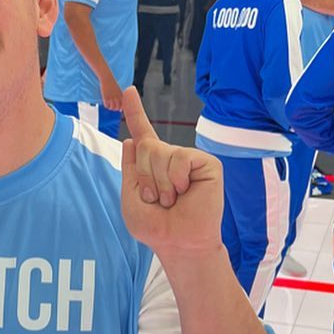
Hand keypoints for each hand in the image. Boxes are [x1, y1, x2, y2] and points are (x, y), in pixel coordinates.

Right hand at [99, 69, 123, 112]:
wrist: (107, 78)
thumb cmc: (113, 84)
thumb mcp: (119, 90)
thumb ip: (120, 96)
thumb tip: (119, 104)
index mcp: (121, 95)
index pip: (122, 105)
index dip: (120, 108)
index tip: (118, 109)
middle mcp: (117, 97)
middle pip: (117, 108)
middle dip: (115, 109)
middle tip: (112, 107)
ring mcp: (111, 98)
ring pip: (112, 108)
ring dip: (110, 108)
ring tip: (109, 106)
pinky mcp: (106, 97)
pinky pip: (106, 105)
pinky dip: (106, 106)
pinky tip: (106, 103)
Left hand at [120, 87, 223, 256]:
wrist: (178, 242)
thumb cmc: (155, 226)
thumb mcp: (130, 198)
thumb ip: (130, 169)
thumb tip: (131, 139)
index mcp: (152, 165)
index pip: (142, 134)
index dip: (134, 112)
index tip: (128, 91)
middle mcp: (171, 158)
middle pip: (146, 146)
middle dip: (144, 177)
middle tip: (156, 200)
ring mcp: (188, 159)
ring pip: (160, 153)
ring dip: (159, 183)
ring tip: (171, 200)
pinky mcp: (206, 163)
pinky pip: (180, 159)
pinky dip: (176, 180)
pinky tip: (185, 193)